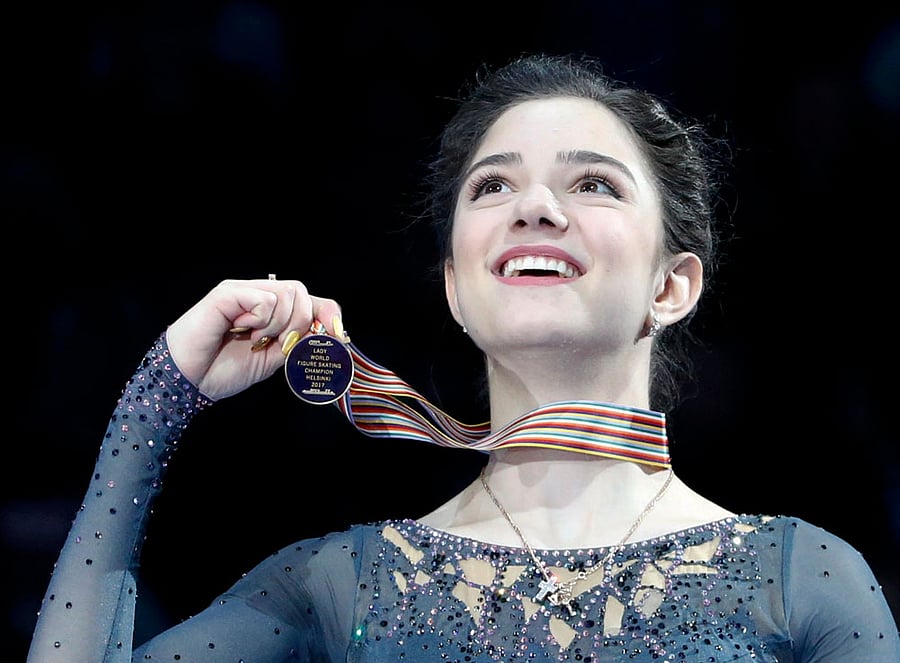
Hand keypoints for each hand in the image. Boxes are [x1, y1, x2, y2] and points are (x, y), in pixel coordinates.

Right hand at [164, 277, 343, 399]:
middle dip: (301, 324)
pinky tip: (240, 331)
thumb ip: (297, 344)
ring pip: (288, 294)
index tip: (338, 334)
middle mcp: (258, 294)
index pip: (312, 299)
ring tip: (254, 339)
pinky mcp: (227, 293)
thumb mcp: (273, 360)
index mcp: (271, 310)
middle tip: (279, 345)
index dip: (329, 314)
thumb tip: (327, 334)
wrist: (189, 380)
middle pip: (302, 293)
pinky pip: (264, 299)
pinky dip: (260, 321)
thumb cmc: (223, 369)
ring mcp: (243, 291)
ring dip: (279, 325)